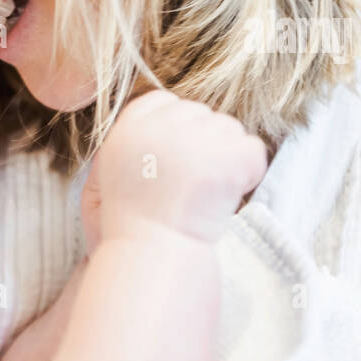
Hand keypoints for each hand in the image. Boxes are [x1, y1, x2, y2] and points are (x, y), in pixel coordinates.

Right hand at [92, 90, 267, 243]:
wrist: (152, 259)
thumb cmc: (130, 227)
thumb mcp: (107, 178)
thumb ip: (132, 141)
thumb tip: (168, 115)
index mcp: (127, 128)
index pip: (164, 101)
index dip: (175, 129)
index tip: (175, 164)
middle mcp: (159, 126)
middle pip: (200, 113)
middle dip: (203, 143)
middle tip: (192, 184)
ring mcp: (196, 139)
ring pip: (229, 129)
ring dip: (226, 157)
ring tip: (208, 193)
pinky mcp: (228, 156)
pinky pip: (253, 150)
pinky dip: (248, 173)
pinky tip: (227, 196)